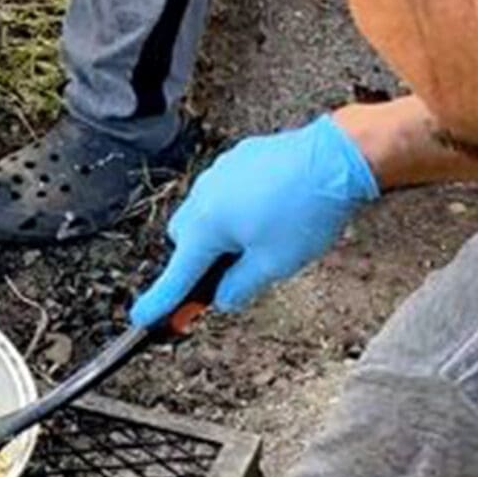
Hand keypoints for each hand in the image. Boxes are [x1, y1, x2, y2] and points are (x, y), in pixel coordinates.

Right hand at [130, 115, 379, 326]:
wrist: (336, 159)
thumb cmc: (305, 211)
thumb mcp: (274, 264)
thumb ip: (240, 287)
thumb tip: (223, 298)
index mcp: (205, 227)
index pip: (178, 275)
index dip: (161, 301)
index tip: (142, 317)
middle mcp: (202, 197)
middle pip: (185, 240)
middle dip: (200, 259)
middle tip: (233, 272)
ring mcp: (218, 173)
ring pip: (205, 212)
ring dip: (222, 231)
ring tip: (266, 234)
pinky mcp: (238, 159)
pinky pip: (224, 189)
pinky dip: (237, 205)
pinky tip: (272, 208)